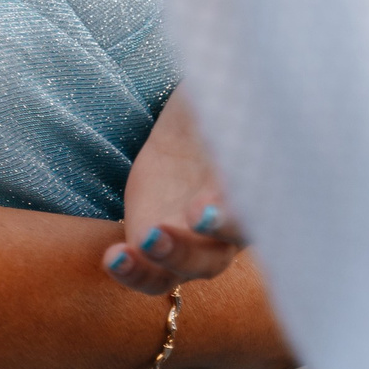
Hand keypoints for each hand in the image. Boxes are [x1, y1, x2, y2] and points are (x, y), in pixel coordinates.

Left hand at [104, 94, 244, 296]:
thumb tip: (240, 95)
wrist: (198, 123)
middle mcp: (229, 230)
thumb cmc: (223, 106)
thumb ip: (232, 107)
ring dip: (157, 264)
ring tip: (126, 250)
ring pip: (182, 272)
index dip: (231, 216)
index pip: (250, 216)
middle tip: (163, 229)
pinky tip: (112, 257)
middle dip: (189, 249)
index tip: (202, 207)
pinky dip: (132, 270)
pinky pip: (150, 272)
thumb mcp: (227, 98)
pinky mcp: (160, 245)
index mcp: (255, 194)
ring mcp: (195, 243)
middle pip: (215, 256)